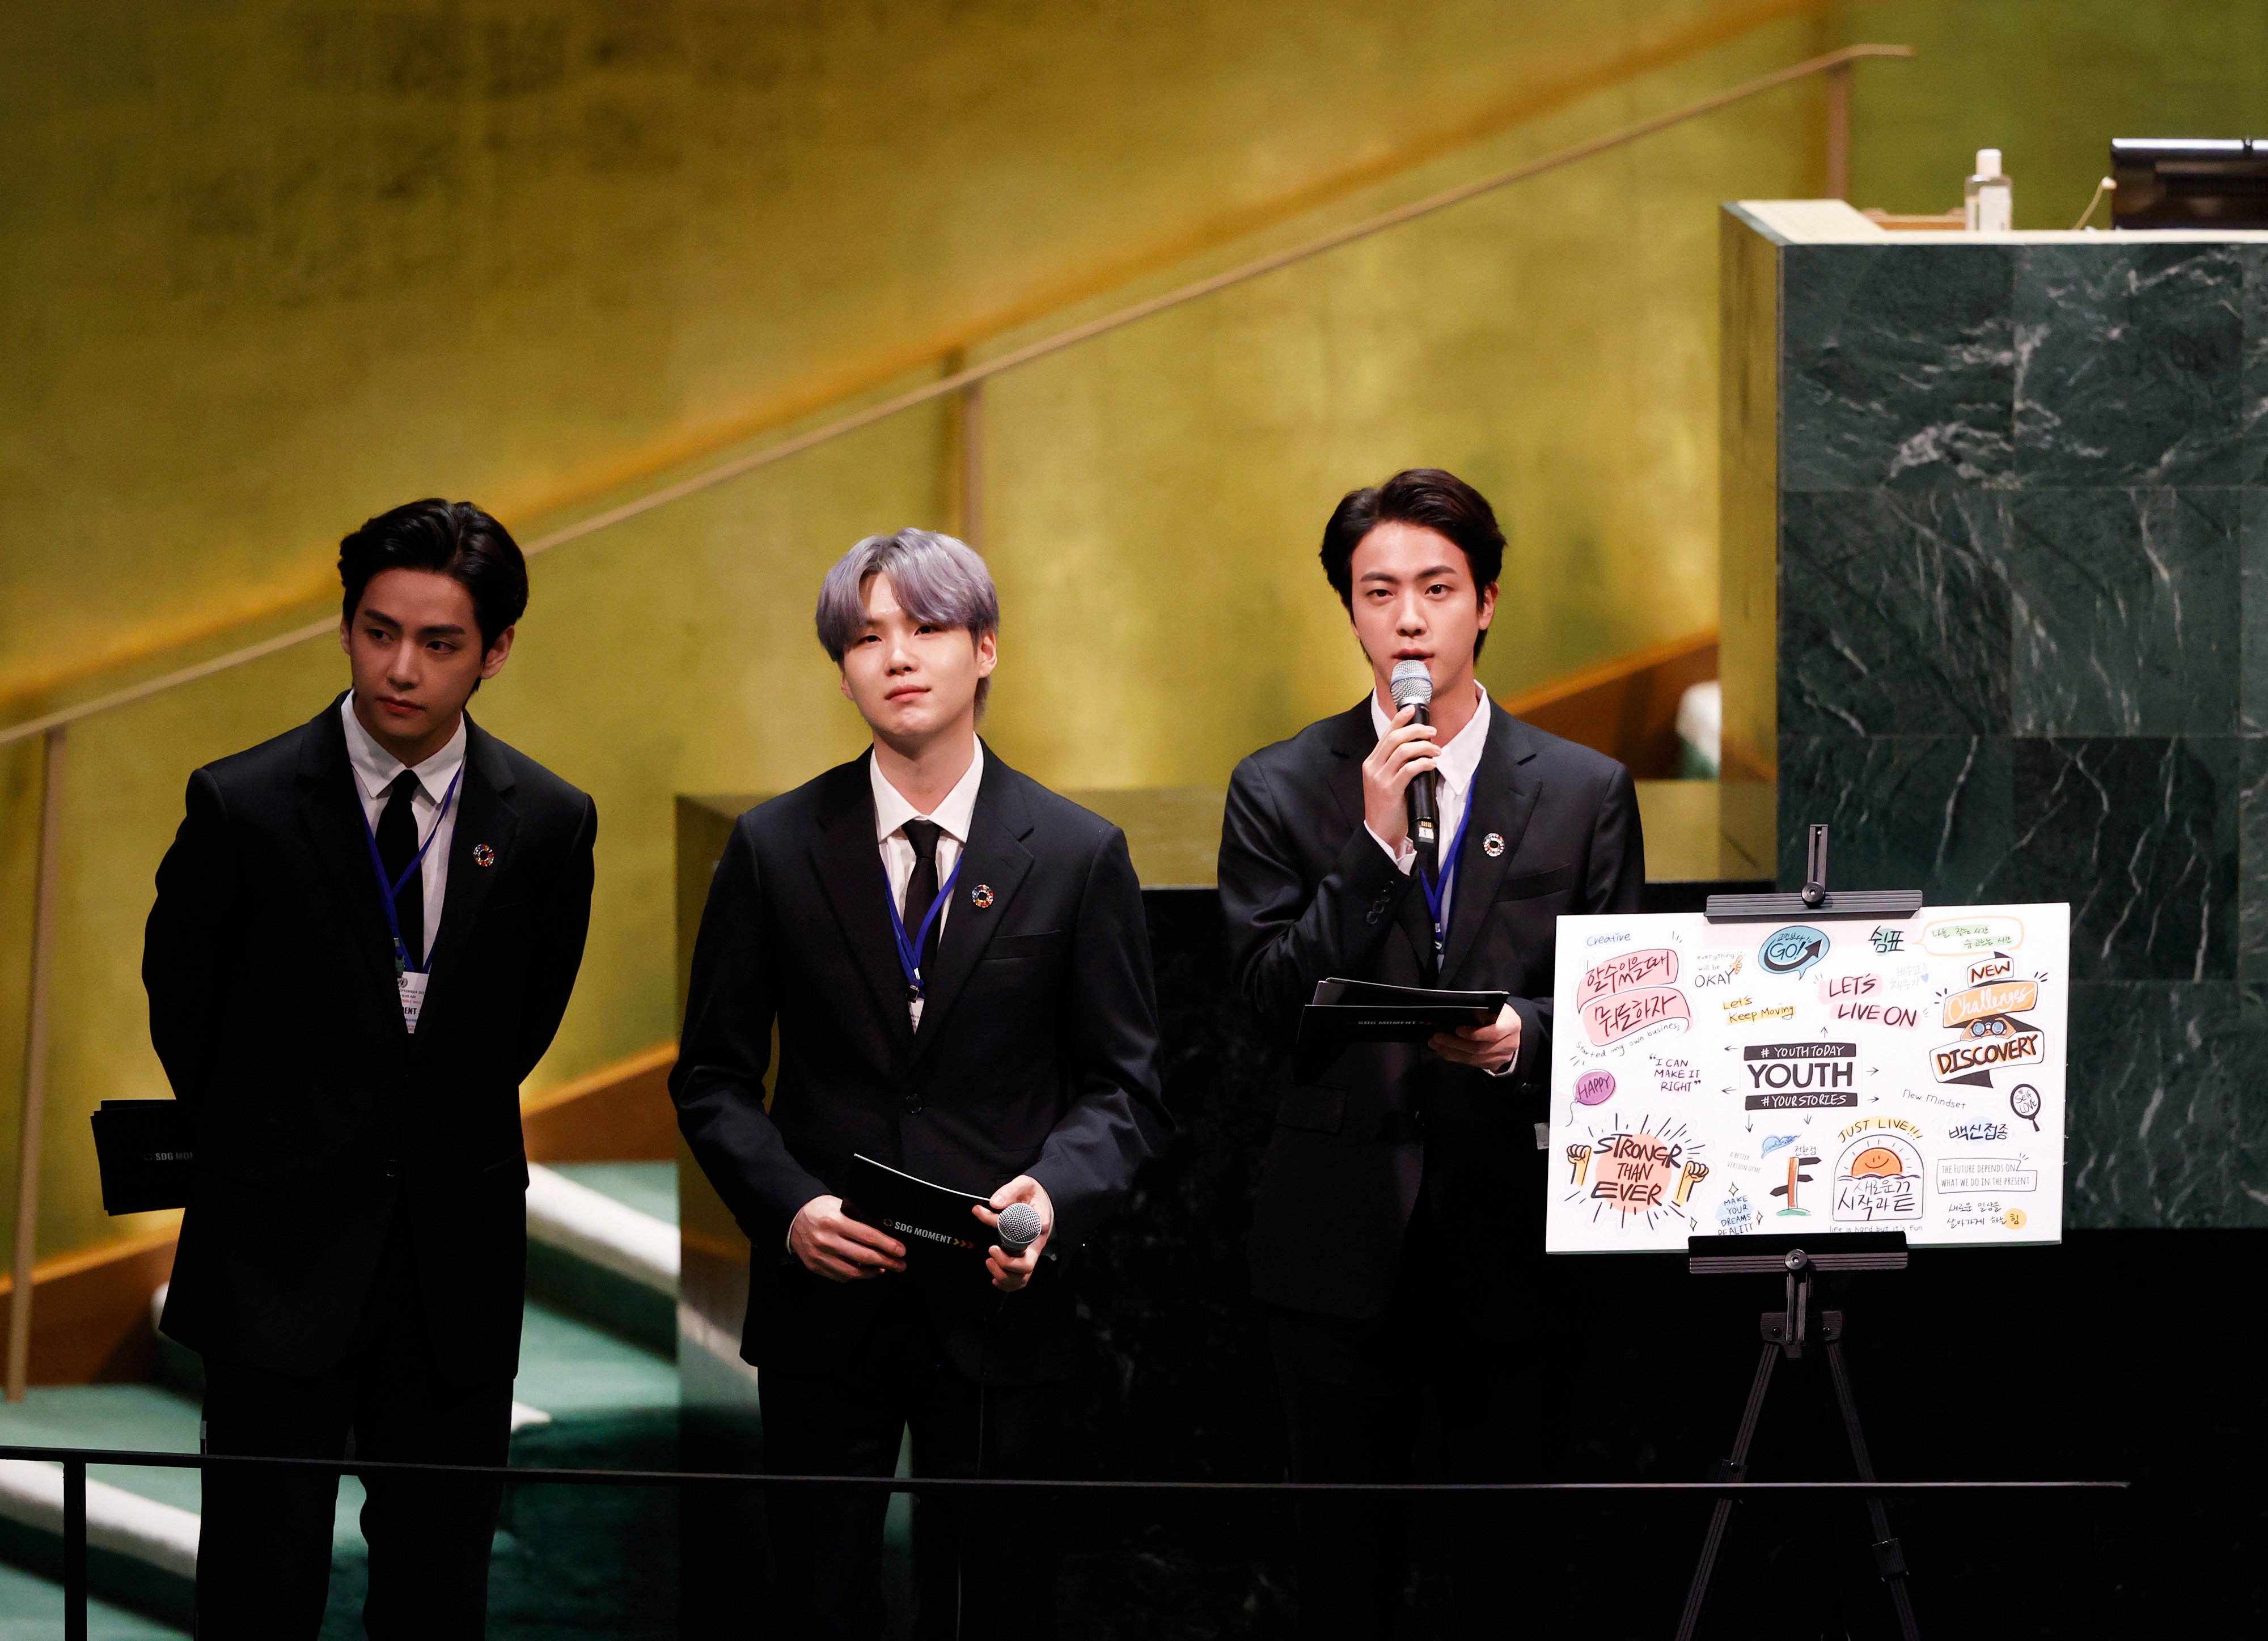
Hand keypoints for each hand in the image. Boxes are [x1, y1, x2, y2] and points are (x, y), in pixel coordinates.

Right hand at [789, 1195, 906, 1281]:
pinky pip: (840, 1276)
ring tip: (884, 1268)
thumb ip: (858, 1218)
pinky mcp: (815, 1266)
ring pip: (853, 1271)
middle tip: (900, 1264)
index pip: (868, 1236)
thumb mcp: (839, 1205)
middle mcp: (827, 1240)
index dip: (888, 1245)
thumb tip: (884, 1232)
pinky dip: (855, 1275)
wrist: (792, 1218)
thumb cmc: (820, 1209)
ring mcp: (820, 1256)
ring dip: (873, 1272)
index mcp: (835, 1221)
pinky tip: (865, 1271)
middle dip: (887, 1261)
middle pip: (864, 1256)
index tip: (901, 1250)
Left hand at [972, 1175, 1052, 1292]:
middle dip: (1005, 1265)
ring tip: (990, 1262)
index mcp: (1039, 1228)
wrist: (1041, 1198)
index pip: (1028, 1248)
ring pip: (1023, 1278)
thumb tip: (994, 1203)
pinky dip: (1007, 1283)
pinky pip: (1020, 1280)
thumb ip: (1009, 1192)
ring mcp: (1032, 1253)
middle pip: (1027, 1267)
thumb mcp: (1024, 1185)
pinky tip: (995, 1276)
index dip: (1009, 1256)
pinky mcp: (1025, 1258)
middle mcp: (1037, 1244)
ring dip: (1004, 1276)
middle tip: (991, 1251)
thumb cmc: (1033, 1194)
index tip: (994, 1246)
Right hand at [1361, 704, 1438, 854]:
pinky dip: (1423, 763)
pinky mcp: (1390, 790)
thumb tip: (1419, 749)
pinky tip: (1432, 764)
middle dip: (1416, 730)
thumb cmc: (1388, 807)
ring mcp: (1380, 779)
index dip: (1399, 719)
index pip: (1386, 734)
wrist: (1379, 833)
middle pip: (1394, 738)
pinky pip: (1408, 769)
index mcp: (1371, 762)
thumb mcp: (1387, 781)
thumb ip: (1396, 765)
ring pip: (1402, 751)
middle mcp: (1373, 767)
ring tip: (1436, 751)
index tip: (1413, 709)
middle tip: (1433, 732)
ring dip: (1423, 747)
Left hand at [1430, 1002, 1521, 1071]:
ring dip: (1451, 1052)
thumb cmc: (1498, 1013)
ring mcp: (1503, 1056)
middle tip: (1437, 1037)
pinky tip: (1444, 1051)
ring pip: (1474, 1059)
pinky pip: (1472, 1064)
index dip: (1474, 1033)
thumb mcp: (1493, 1007)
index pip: (1494, 1032)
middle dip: (1455, 1043)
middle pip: (1480, 1048)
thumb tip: (1454, 1014)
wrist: (1511, 1029)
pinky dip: (1456, 1057)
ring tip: (1435, 1044)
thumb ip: (1479, 1011)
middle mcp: (1510, 1043)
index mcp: (1511, 1024)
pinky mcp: (1495, 1064)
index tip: (1457, 1029)